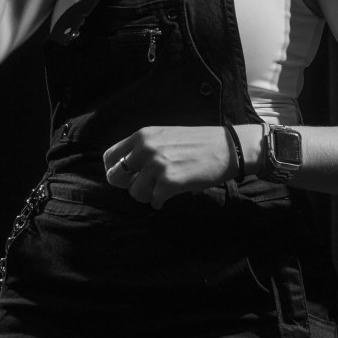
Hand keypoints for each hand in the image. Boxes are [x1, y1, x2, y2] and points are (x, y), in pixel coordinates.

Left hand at [104, 126, 234, 209]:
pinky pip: (153, 201)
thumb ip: (144, 148)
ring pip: (135, 193)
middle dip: (129, 185)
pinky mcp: (169, 182)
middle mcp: (145, 148)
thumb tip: (126, 170)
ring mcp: (156, 165)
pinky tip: (171, 194)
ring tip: (161, 189)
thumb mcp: (165, 136)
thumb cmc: (197, 143)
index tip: (124, 178)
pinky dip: (160, 202)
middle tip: (145, 186)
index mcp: (142, 135)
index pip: (110, 156)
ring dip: (147, 195)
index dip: (113, 170)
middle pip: (116, 177)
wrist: (227, 148)